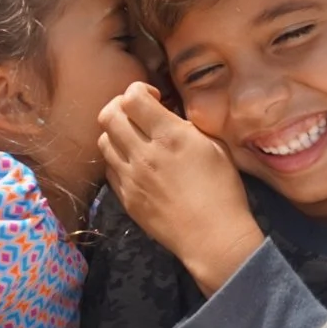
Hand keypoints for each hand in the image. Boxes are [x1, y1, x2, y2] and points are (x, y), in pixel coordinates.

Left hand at [98, 82, 263, 294]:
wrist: (212, 237)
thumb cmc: (223, 191)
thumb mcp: (216, 147)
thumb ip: (188, 125)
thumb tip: (170, 114)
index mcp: (170, 136)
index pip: (132, 97)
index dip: (139, 90)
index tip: (154, 98)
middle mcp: (144, 154)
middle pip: (108, 115)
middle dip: (120, 106)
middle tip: (136, 113)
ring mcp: (131, 178)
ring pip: (103, 141)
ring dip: (116, 132)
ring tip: (134, 138)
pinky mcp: (126, 198)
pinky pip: (109, 168)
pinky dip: (117, 158)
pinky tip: (134, 162)